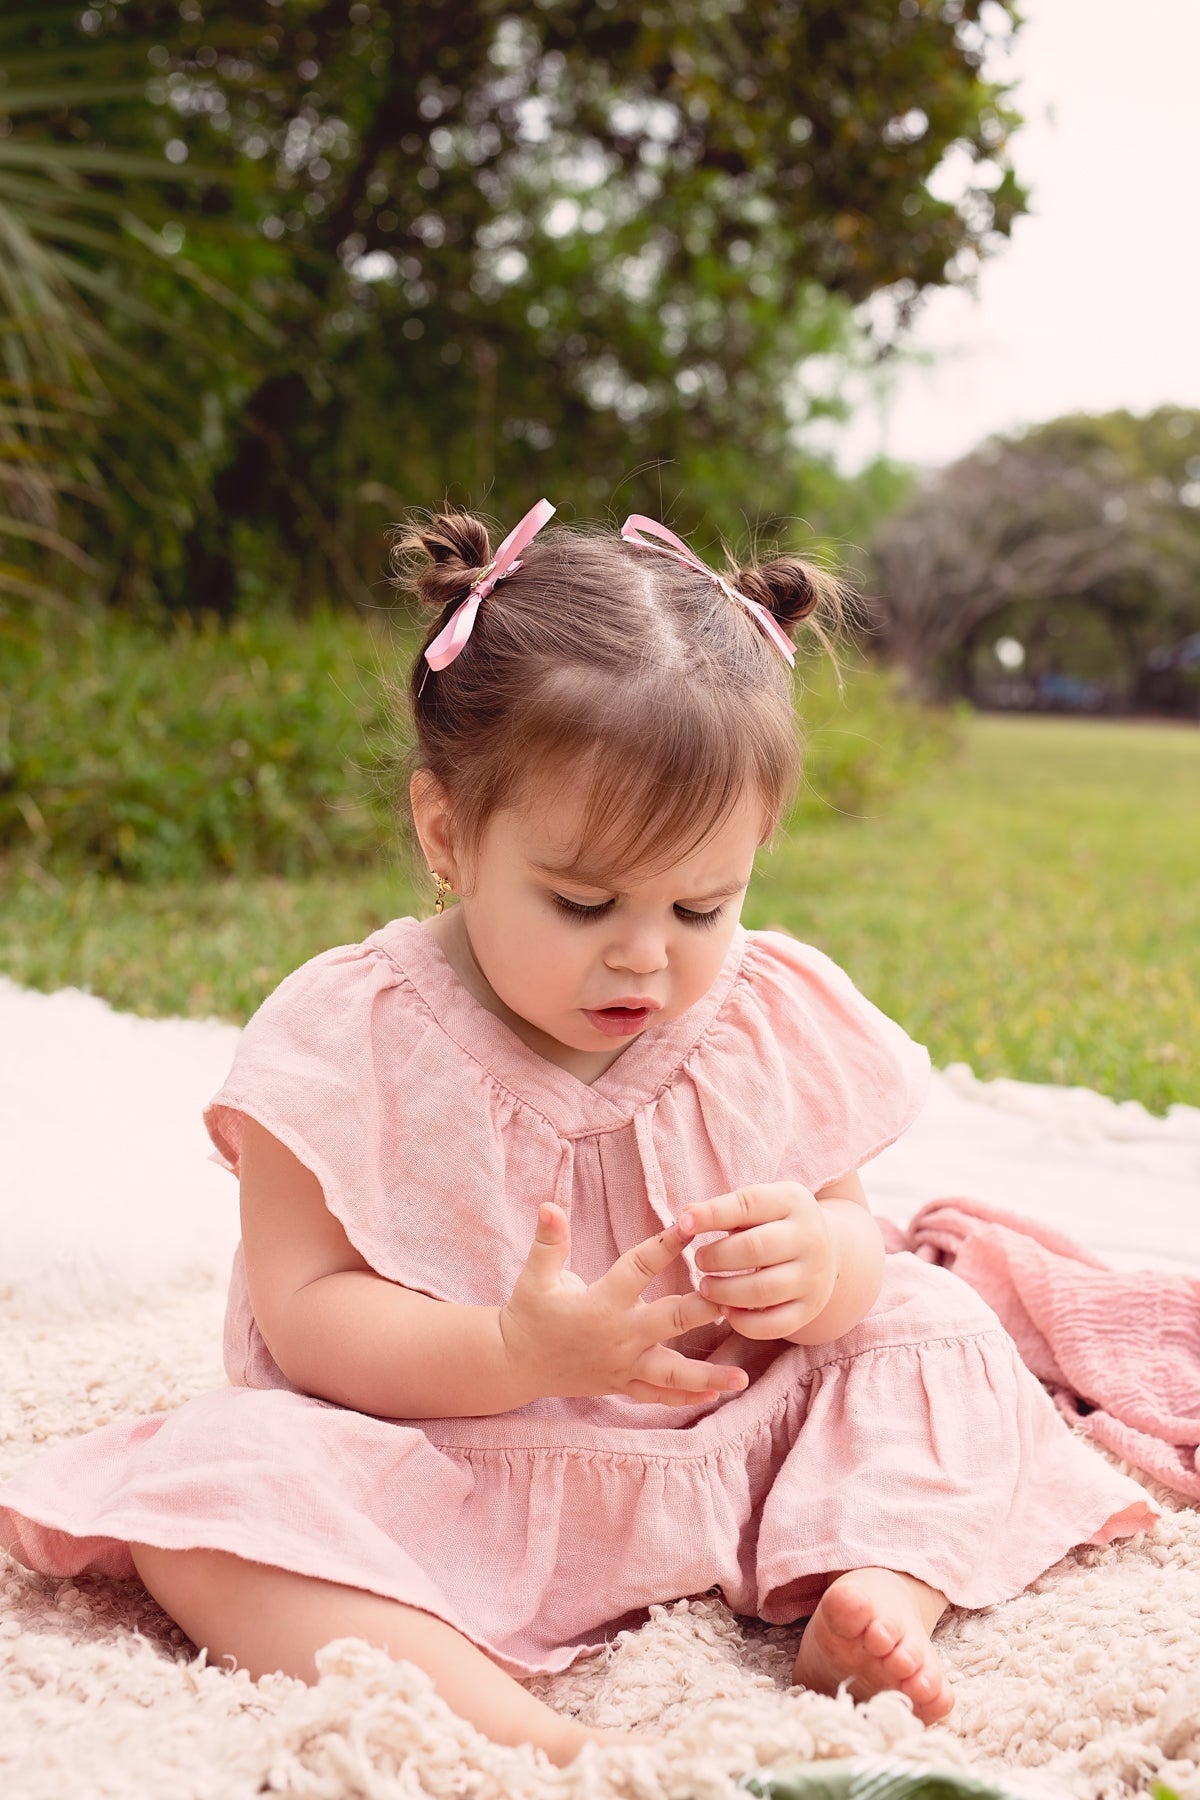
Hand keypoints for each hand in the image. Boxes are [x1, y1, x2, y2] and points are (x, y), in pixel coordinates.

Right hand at [499, 1203, 749, 1406]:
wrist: (515, 1364)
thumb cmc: (529, 1314)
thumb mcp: (534, 1276)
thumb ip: (548, 1242)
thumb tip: (548, 1205)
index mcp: (601, 1303)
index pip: (639, 1267)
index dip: (665, 1244)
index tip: (692, 1224)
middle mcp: (618, 1336)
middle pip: (668, 1322)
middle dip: (703, 1312)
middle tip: (735, 1303)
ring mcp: (622, 1365)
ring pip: (671, 1373)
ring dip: (707, 1376)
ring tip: (740, 1379)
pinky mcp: (621, 1385)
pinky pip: (658, 1394)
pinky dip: (686, 1396)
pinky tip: (715, 1394)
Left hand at [679, 1184, 838, 1340]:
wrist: (828, 1250)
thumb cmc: (776, 1224)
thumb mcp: (758, 1205)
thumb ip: (722, 1209)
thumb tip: (687, 1215)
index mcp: (793, 1202)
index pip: (749, 1204)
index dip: (712, 1214)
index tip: (684, 1223)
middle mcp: (809, 1237)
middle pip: (755, 1249)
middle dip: (717, 1256)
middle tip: (699, 1261)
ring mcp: (813, 1276)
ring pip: (762, 1291)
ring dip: (724, 1292)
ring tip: (705, 1287)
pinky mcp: (810, 1309)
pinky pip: (775, 1325)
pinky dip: (744, 1323)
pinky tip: (726, 1311)